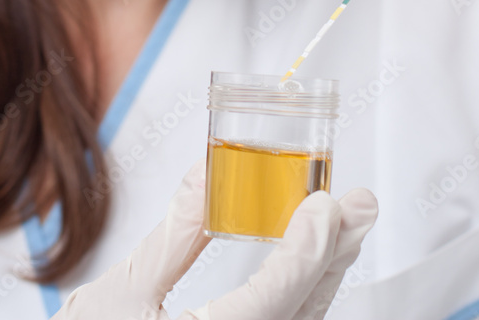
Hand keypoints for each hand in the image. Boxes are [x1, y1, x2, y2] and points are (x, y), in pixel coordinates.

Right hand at [52, 158, 377, 319]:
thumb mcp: (119, 295)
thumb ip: (173, 235)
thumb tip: (208, 172)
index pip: (275, 299)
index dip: (308, 249)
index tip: (326, 205)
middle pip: (302, 313)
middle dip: (335, 255)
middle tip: (359, 206)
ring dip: (324, 274)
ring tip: (340, 226)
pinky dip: (302, 297)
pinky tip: (309, 268)